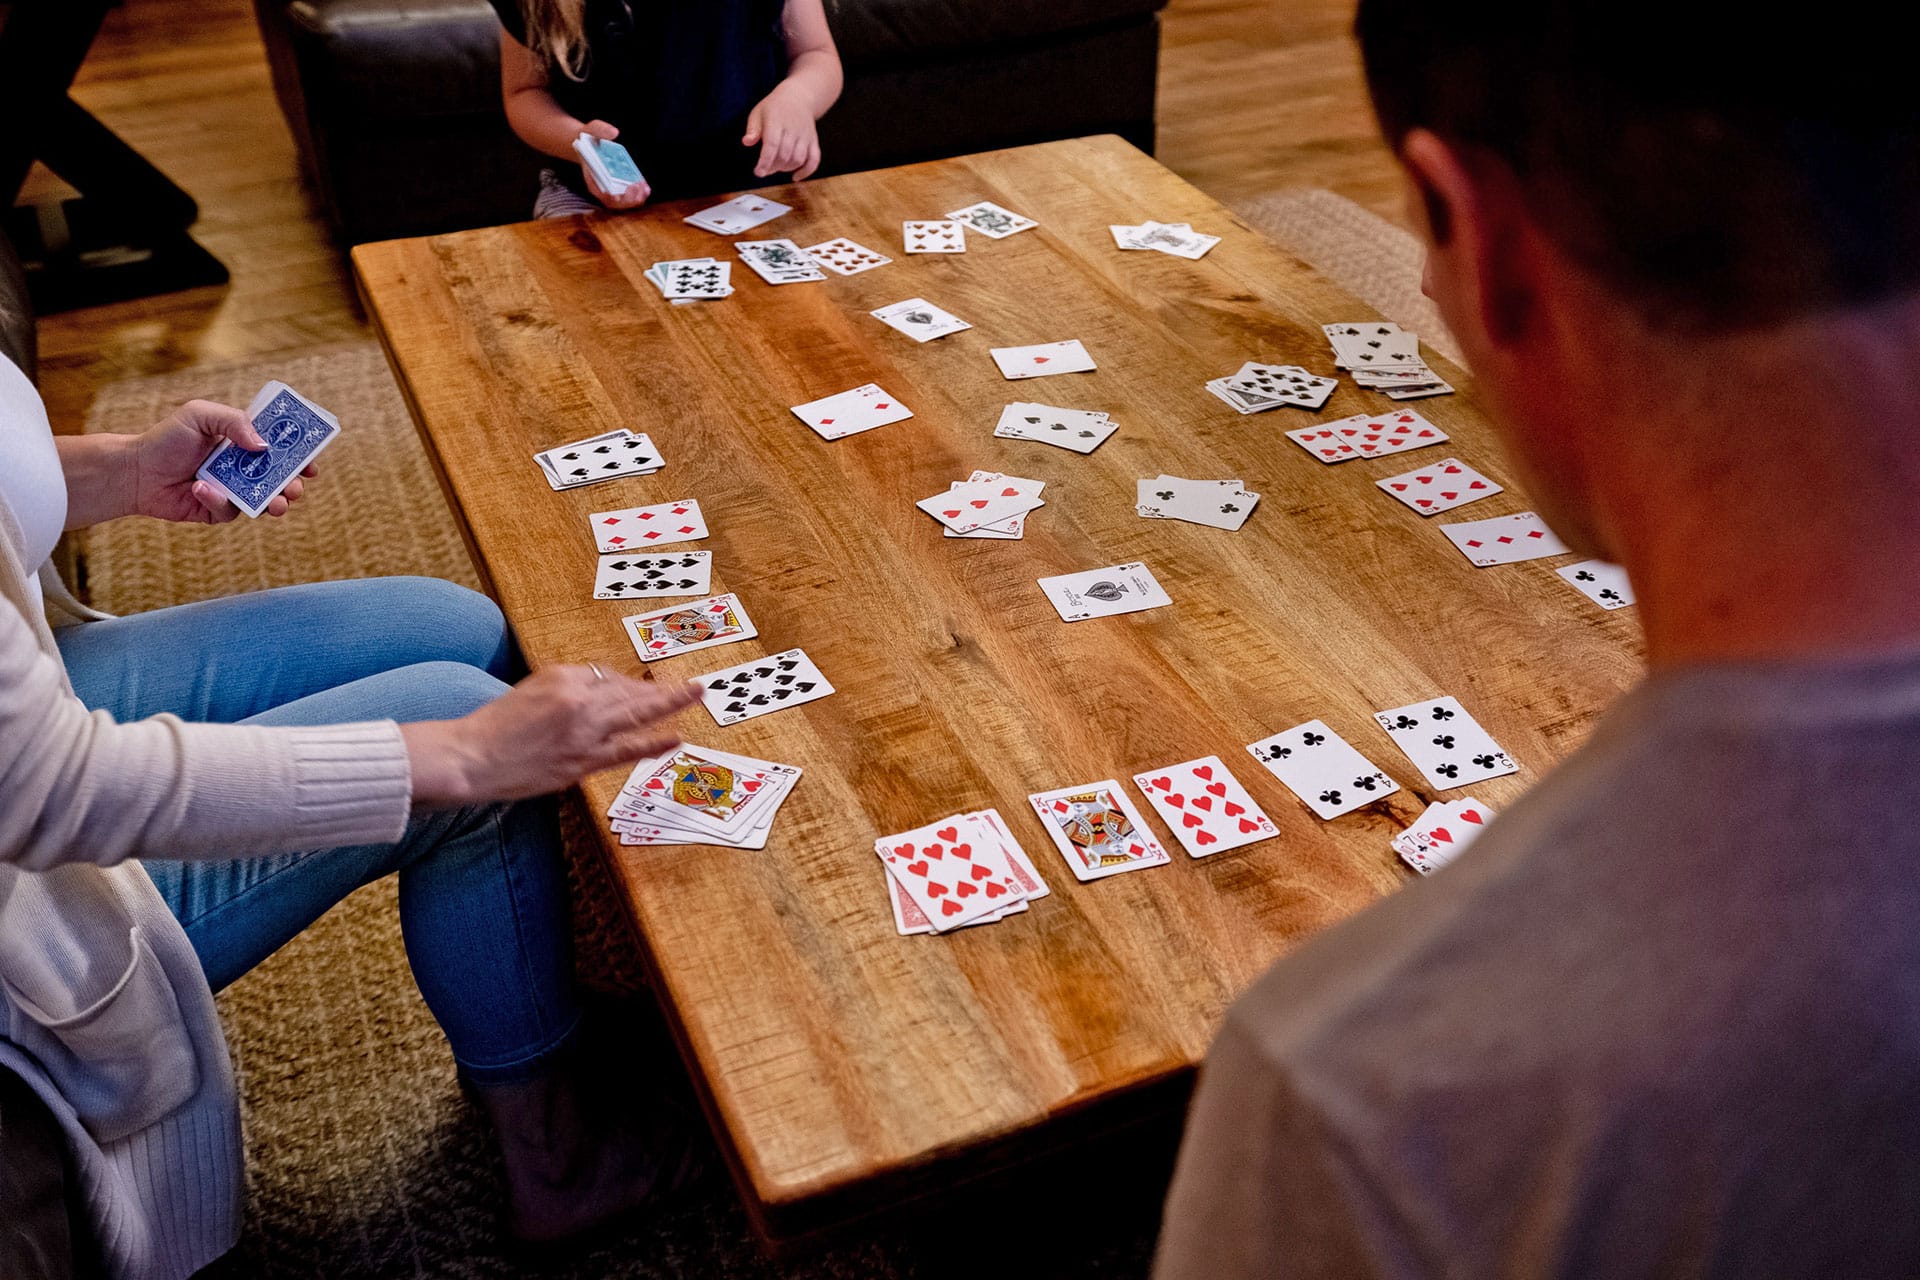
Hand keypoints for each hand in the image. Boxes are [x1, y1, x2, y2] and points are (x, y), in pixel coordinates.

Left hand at [133, 399, 315, 522]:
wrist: (135, 470)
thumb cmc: (166, 439)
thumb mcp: (200, 415)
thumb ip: (233, 422)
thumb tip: (263, 445)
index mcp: (243, 443)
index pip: (279, 449)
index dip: (299, 456)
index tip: (312, 463)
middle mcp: (241, 469)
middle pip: (280, 479)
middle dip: (294, 484)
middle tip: (296, 487)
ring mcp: (232, 491)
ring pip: (265, 501)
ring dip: (276, 502)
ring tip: (278, 504)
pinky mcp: (217, 511)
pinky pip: (230, 512)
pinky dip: (219, 501)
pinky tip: (201, 489)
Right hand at [402, 666, 704, 807]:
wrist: (471, 757)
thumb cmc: (492, 727)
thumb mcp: (528, 693)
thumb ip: (564, 691)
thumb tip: (598, 694)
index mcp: (561, 676)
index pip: (605, 676)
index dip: (624, 685)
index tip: (638, 689)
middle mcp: (577, 699)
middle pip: (629, 690)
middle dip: (662, 687)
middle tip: (692, 684)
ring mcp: (583, 731)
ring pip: (635, 713)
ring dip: (669, 704)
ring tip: (695, 696)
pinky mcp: (583, 760)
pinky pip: (627, 749)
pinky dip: (653, 743)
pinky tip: (675, 736)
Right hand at [579, 119, 649, 208]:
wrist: (591, 142)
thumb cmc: (590, 138)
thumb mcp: (591, 129)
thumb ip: (600, 129)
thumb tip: (614, 132)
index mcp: (592, 178)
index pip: (601, 194)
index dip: (611, 197)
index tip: (619, 193)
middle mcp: (602, 187)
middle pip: (615, 202)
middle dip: (628, 199)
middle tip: (636, 186)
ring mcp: (612, 187)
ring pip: (625, 201)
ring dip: (636, 198)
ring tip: (644, 188)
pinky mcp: (622, 185)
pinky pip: (632, 195)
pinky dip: (639, 193)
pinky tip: (645, 187)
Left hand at [742, 84, 821, 179]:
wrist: (799, 97)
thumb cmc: (774, 108)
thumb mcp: (758, 113)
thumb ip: (752, 129)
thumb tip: (747, 142)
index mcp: (777, 121)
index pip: (772, 144)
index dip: (765, 161)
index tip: (758, 172)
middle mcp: (793, 128)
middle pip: (785, 155)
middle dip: (773, 167)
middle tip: (765, 169)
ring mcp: (805, 135)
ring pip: (798, 159)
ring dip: (786, 169)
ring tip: (777, 167)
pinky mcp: (814, 141)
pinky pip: (814, 159)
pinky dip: (806, 171)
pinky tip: (795, 177)